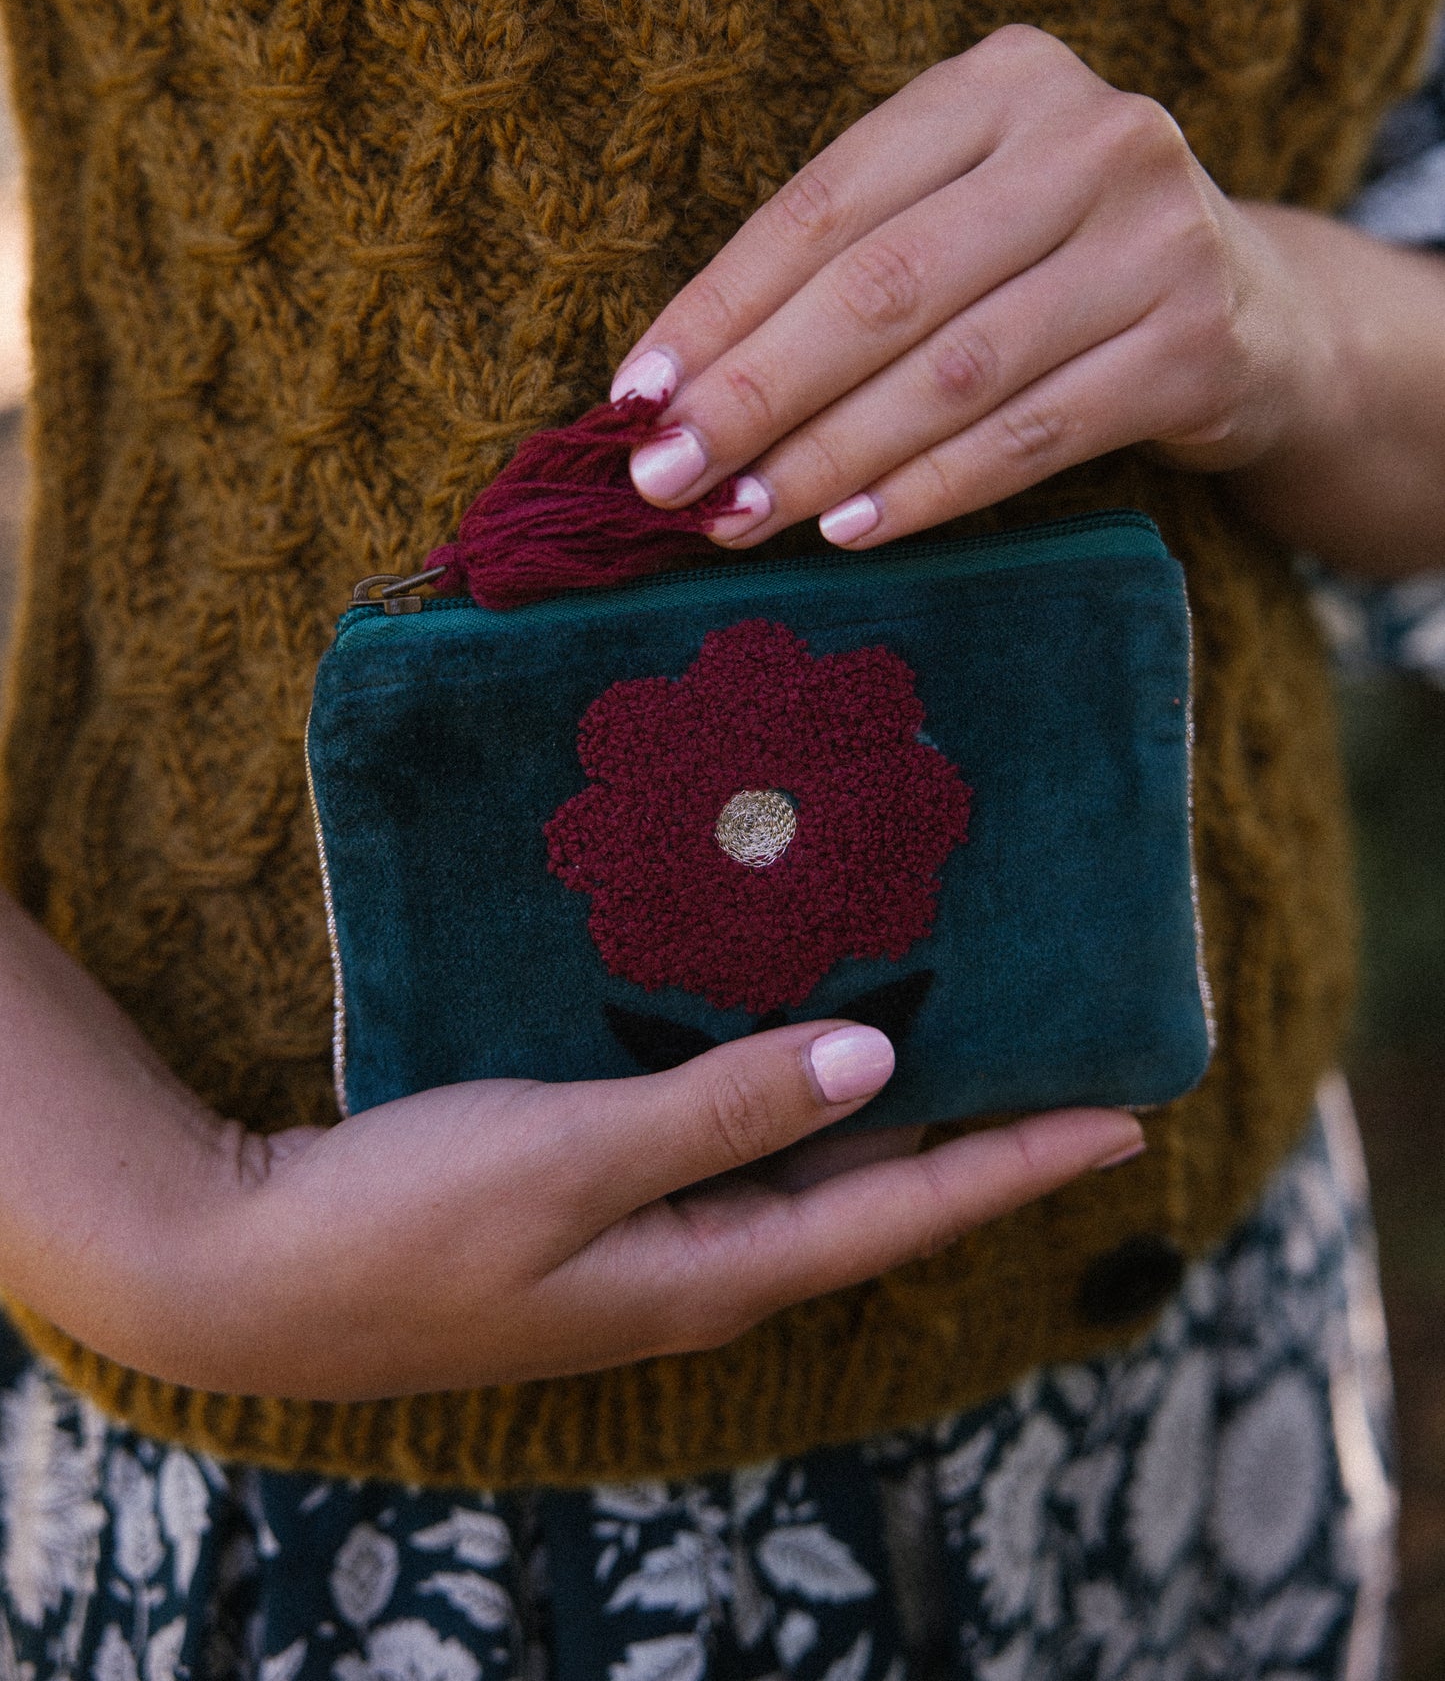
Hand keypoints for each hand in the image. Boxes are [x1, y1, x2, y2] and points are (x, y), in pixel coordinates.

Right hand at [0, 907, 1140, 1398]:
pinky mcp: (588, 1209)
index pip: (903, 1209)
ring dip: (883, 1113)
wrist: (246, 1273)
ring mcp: (641, 1245)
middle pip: (869, 1195)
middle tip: (1062, 1064)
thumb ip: (721, 1111)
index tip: (1125, 1118)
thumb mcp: (570, 1160)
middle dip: (974, 1138)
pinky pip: (726, 1153)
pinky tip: (788, 1046)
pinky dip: (782, 1099)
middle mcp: (697, 1268)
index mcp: (713, 1271)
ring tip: (961, 1038)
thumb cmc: (404, 1224)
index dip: (1015, 1162)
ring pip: (800, 1171)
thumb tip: (872, 1059)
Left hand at [610, 25, 1342, 549]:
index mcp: (1001, 80)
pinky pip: (1030, 435)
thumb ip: (845, 272)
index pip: (827, 203)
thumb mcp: (964, 217)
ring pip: (952, 370)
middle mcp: (1090, 138)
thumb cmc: (1057, 266)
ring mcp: (1158, 239)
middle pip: (883, 287)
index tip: (634, 394)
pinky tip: (848, 528)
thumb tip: (671, 391)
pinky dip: (928, 490)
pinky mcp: (1198, 345)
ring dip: (827, 456)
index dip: (720, 305)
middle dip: (755, 393)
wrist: (1262, 315)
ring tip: (737, 516)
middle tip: (663, 477)